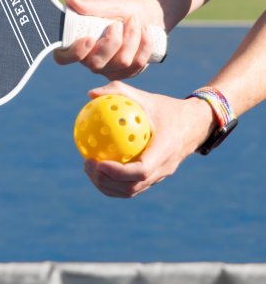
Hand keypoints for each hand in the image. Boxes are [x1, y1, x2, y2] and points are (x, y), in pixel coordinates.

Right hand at [54, 0, 163, 79]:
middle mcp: (89, 61)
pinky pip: (137, 64)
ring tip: (134, 21)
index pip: (64, 58)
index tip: (89, 38)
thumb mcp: (107, 5)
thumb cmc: (119, 11)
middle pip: (96, 64)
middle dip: (112, 42)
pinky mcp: (127, 73)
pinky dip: (144, 44)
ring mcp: (108, 70)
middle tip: (117, 24)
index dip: (75, 53)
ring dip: (131, 38)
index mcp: (76, 45)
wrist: (145, 16)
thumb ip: (90, 6)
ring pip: (121, 62)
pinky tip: (145, 31)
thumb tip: (70, 1)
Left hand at [82, 81, 215, 197]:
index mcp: (165, 150)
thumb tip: (90, 94)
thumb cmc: (167, 108)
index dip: (118, 172)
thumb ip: (119, 92)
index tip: (98, 162)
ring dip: (107, 185)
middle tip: (87, 164)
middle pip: (132, 187)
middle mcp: (164, 168)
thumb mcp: (146, 97)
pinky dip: (113, 182)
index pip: (141, 171)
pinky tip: (98, 167)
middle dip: (106, 181)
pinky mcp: (155, 178)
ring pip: (131, 191)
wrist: (195, 124)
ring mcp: (160, 176)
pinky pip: (132, 186)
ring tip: (88, 168)